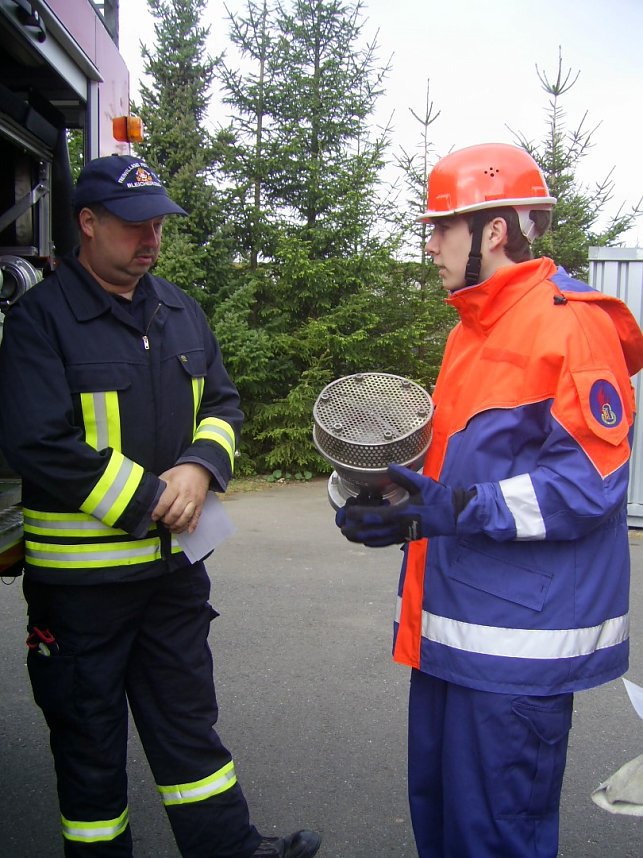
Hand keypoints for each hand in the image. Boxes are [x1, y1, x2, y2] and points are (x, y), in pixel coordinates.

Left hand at [152, 463, 210, 533]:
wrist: (199, 469)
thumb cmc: (181, 473)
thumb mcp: (167, 475)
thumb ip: (159, 486)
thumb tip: (148, 497)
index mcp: (175, 486)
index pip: (165, 503)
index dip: (158, 513)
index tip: (154, 517)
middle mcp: (185, 494)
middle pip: (175, 513)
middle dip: (167, 521)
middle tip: (162, 522)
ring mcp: (194, 501)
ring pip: (185, 518)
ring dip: (177, 526)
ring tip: (171, 528)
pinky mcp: (200, 505)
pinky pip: (196, 518)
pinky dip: (191, 526)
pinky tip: (186, 531)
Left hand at [335, 463, 459, 546]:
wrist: (455, 515)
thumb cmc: (439, 498)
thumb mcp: (422, 483)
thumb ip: (404, 476)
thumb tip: (388, 467)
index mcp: (401, 514)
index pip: (374, 517)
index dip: (358, 515)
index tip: (347, 511)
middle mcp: (399, 527)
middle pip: (371, 534)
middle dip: (354, 531)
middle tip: (342, 527)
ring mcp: (403, 535)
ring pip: (376, 541)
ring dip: (361, 538)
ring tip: (349, 534)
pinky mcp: (407, 538)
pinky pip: (386, 542)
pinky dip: (373, 542)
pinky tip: (367, 540)